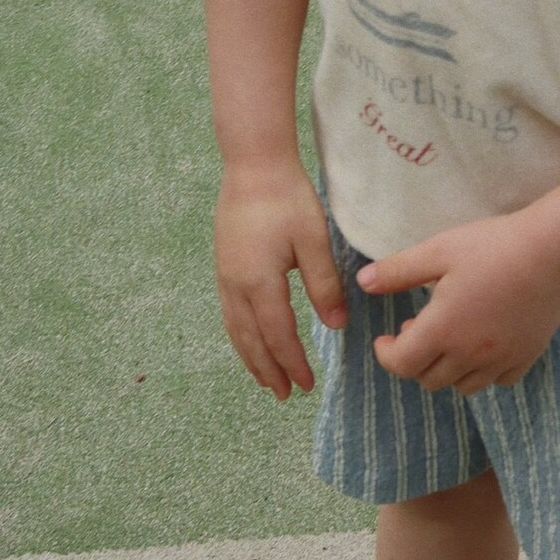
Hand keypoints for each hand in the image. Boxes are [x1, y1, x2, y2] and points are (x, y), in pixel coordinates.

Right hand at [214, 161, 348, 400]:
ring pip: (236, 329)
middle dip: (269, 370)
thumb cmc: (287, 198)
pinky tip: (250, 339)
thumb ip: (324, 285)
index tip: (308, 385)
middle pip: (251, 340)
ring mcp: (225, 276)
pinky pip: (229, 313)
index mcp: (259, 283)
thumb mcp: (313, 240)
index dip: (293, 363)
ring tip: (265, 379)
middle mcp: (236, 286)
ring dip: (251, 358)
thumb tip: (336, 326)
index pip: (278, 336)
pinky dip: (241, 336)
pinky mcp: (223, 265)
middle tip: (285, 395)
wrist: (253, 164)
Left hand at [357, 214, 559, 394]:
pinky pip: (497, 380)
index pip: (402, 364)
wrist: (550, 251)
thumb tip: (363, 283)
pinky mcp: (526, 357)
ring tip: (448, 336)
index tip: (384, 339)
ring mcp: (500, 360)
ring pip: (463, 386)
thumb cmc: (491, 246)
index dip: (387, 355)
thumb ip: (398, 271)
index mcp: (443, 330)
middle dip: (415, 359)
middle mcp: (470, 354)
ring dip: (447, 369)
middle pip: (430, 379)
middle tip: (416, 329)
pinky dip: (483, 371)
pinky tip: (483, 343)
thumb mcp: (438, 250)